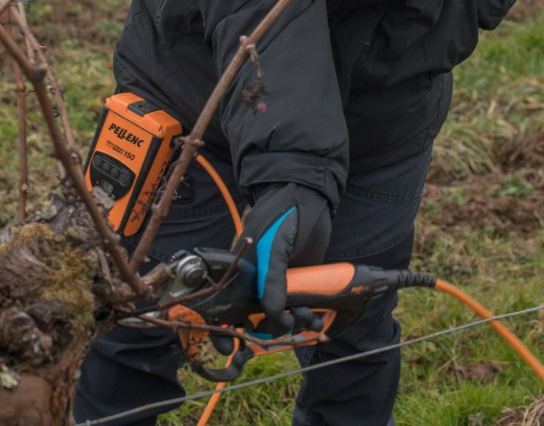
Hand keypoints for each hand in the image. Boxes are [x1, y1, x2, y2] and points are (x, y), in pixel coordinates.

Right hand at [239, 183, 331, 334]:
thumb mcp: (275, 244)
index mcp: (242, 271)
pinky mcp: (298, 282)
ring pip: (280, 317)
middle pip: (255, 318)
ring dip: (294, 324)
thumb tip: (273, 314)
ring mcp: (279, 283)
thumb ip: (271, 278)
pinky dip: (307, 317)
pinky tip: (318, 319)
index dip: (225, 330)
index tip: (232, 346)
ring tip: (310, 318)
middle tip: (291, 325)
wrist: (310, 195)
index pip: (226, 306)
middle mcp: (257, 281)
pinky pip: (298, 307)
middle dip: (271, 330)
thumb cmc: (283, 213)